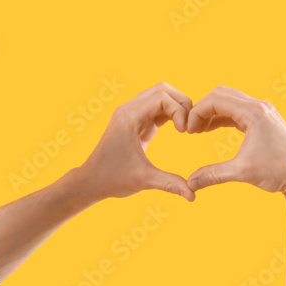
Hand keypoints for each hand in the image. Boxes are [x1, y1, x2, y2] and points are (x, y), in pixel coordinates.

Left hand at [77, 82, 196, 201]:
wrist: (92, 181)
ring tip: (185, 128)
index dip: (179, 110)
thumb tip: (193, 196)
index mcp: (128, 118)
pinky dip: (171, 114)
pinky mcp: (136, 121)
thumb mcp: (143, 180)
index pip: (162, 97)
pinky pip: (157, 108)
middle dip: (181, 104)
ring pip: (160, 96)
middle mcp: (128, 110)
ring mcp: (131, 114)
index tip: (185, 132)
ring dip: (177, 107)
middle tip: (189, 127)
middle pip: (162, 90)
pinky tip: (179, 130)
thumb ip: (169, 184)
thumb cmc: (112, 179)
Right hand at [184, 85, 285, 196]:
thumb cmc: (278, 171)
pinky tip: (211, 130)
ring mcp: (262, 111)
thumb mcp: (242, 172)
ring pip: (229, 101)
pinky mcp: (263, 120)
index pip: (216, 100)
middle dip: (202, 109)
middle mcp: (259, 107)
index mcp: (253, 113)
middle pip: (221, 94)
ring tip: (198, 131)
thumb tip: (189, 183)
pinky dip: (221, 117)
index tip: (188, 131)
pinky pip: (236, 110)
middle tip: (191, 129)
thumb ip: (213, 175)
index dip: (196, 113)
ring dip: (211, 112)